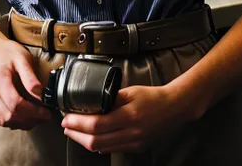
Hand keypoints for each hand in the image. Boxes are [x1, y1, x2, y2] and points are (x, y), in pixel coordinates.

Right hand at [0, 33, 52, 129]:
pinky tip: (24, 116)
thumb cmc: (5, 52)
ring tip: (37, 117)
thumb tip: (41, 94)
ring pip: (5, 122)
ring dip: (23, 123)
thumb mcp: (22, 57)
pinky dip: (13, 122)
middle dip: (31, 120)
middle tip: (46, 117)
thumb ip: (31, 77)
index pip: (17, 105)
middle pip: (11, 117)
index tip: (48, 113)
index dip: (34, 113)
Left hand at [61, 84, 189, 153]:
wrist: (175, 108)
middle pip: (96, 141)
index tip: (66, 119)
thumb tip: (91, 102)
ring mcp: (134, 143)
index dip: (78, 124)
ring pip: (102, 148)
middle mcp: (131, 133)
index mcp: (129, 116)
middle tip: (66, 127)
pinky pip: (113, 149)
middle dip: (77, 135)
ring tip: (75, 132)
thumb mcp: (131, 92)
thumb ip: (111, 98)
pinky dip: (99, 144)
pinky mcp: (136, 148)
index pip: (96, 125)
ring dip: (85, 141)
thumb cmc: (153, 96)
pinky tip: (93, 138)